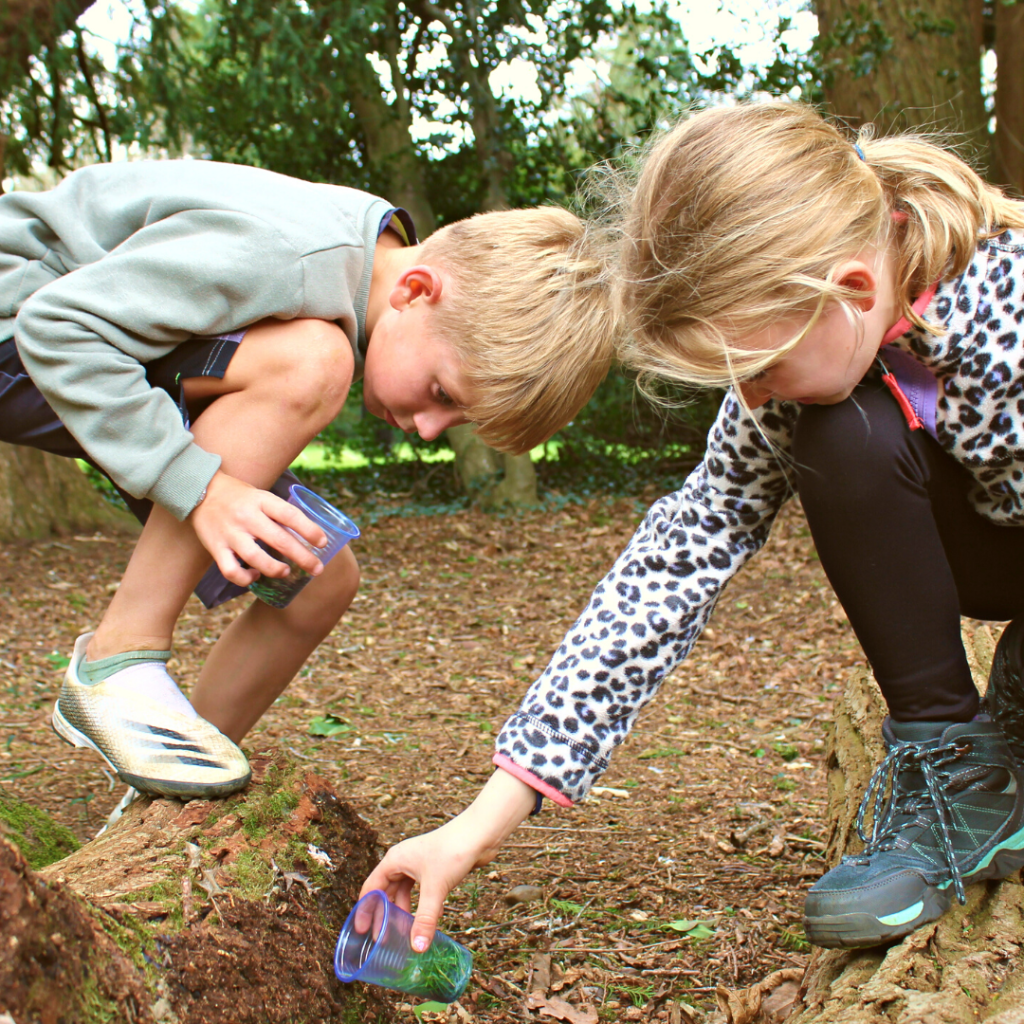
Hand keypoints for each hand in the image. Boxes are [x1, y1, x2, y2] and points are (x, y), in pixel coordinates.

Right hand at [189, 470, 327, 585]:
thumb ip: (279, 513)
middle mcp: (246, 517)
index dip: (309, 530)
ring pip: (255, 558)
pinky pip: (231, 570)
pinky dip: (246, 578)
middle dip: (302, 557)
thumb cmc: (239, 497)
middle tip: (317, 569)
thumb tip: (309, 534)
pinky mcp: (216, 548)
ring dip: (275, 569)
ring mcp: (230, 533)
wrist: (199, 491)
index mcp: (261, 501)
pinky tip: (255, 575)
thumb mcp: (261, 496)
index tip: (323, 543)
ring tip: (285, 572)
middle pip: (279, 540)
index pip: (290, 515)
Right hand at [359, 769, 536, 950]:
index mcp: (395, 860)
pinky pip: (421, 891)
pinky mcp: (435, 868)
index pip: (371, 887)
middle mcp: (404, 861)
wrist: (480, 833)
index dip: (365, 909)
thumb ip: (425, 919)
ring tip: (403, 933)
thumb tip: (417, 948)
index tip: (361, 931)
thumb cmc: (452, 850)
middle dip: (385, 914)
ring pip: (404, 892)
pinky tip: (427, 921)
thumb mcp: (435, 888)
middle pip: (387, 891)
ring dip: (404, 911)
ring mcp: (419, 864)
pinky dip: (420, 906)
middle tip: (382, 939)